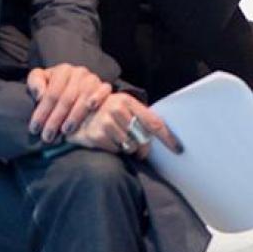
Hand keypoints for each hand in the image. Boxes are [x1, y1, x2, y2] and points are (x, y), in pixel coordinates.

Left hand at [27, 64, 112, 143]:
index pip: (52, 94)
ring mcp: (93, 79)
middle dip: (55, 119)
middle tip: (47, 137)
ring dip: (74, 115)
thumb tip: (40, 95)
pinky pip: (104, 90)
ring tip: (65, 131)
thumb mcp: (40, 80)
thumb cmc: (53, 85)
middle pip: (67, 98)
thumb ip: (35, 83)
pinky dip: (98, 97)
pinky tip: (91, 107)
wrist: (73, 84)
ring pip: (84, 97)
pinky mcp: (104, 86)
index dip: (42, 112)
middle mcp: (79, 72)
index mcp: (63, 70)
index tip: (35, 129)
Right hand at [66, 92, 180, 157]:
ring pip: (129, 146)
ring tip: (116, 138)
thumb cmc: (105, 113)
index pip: (153, 122)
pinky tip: (106, 140)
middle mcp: (117, 108)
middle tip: (135, 146)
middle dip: (142, 146)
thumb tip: (148, 149)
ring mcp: (106, 121)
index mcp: (128, 100)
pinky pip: (115, 150)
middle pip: (142, 138)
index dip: (167, 137)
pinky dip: (114, 149)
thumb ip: (140, 123)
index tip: (178, 149)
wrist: (74, 113)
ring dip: (127, 148)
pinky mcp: (97, 134)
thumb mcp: (123, 110)